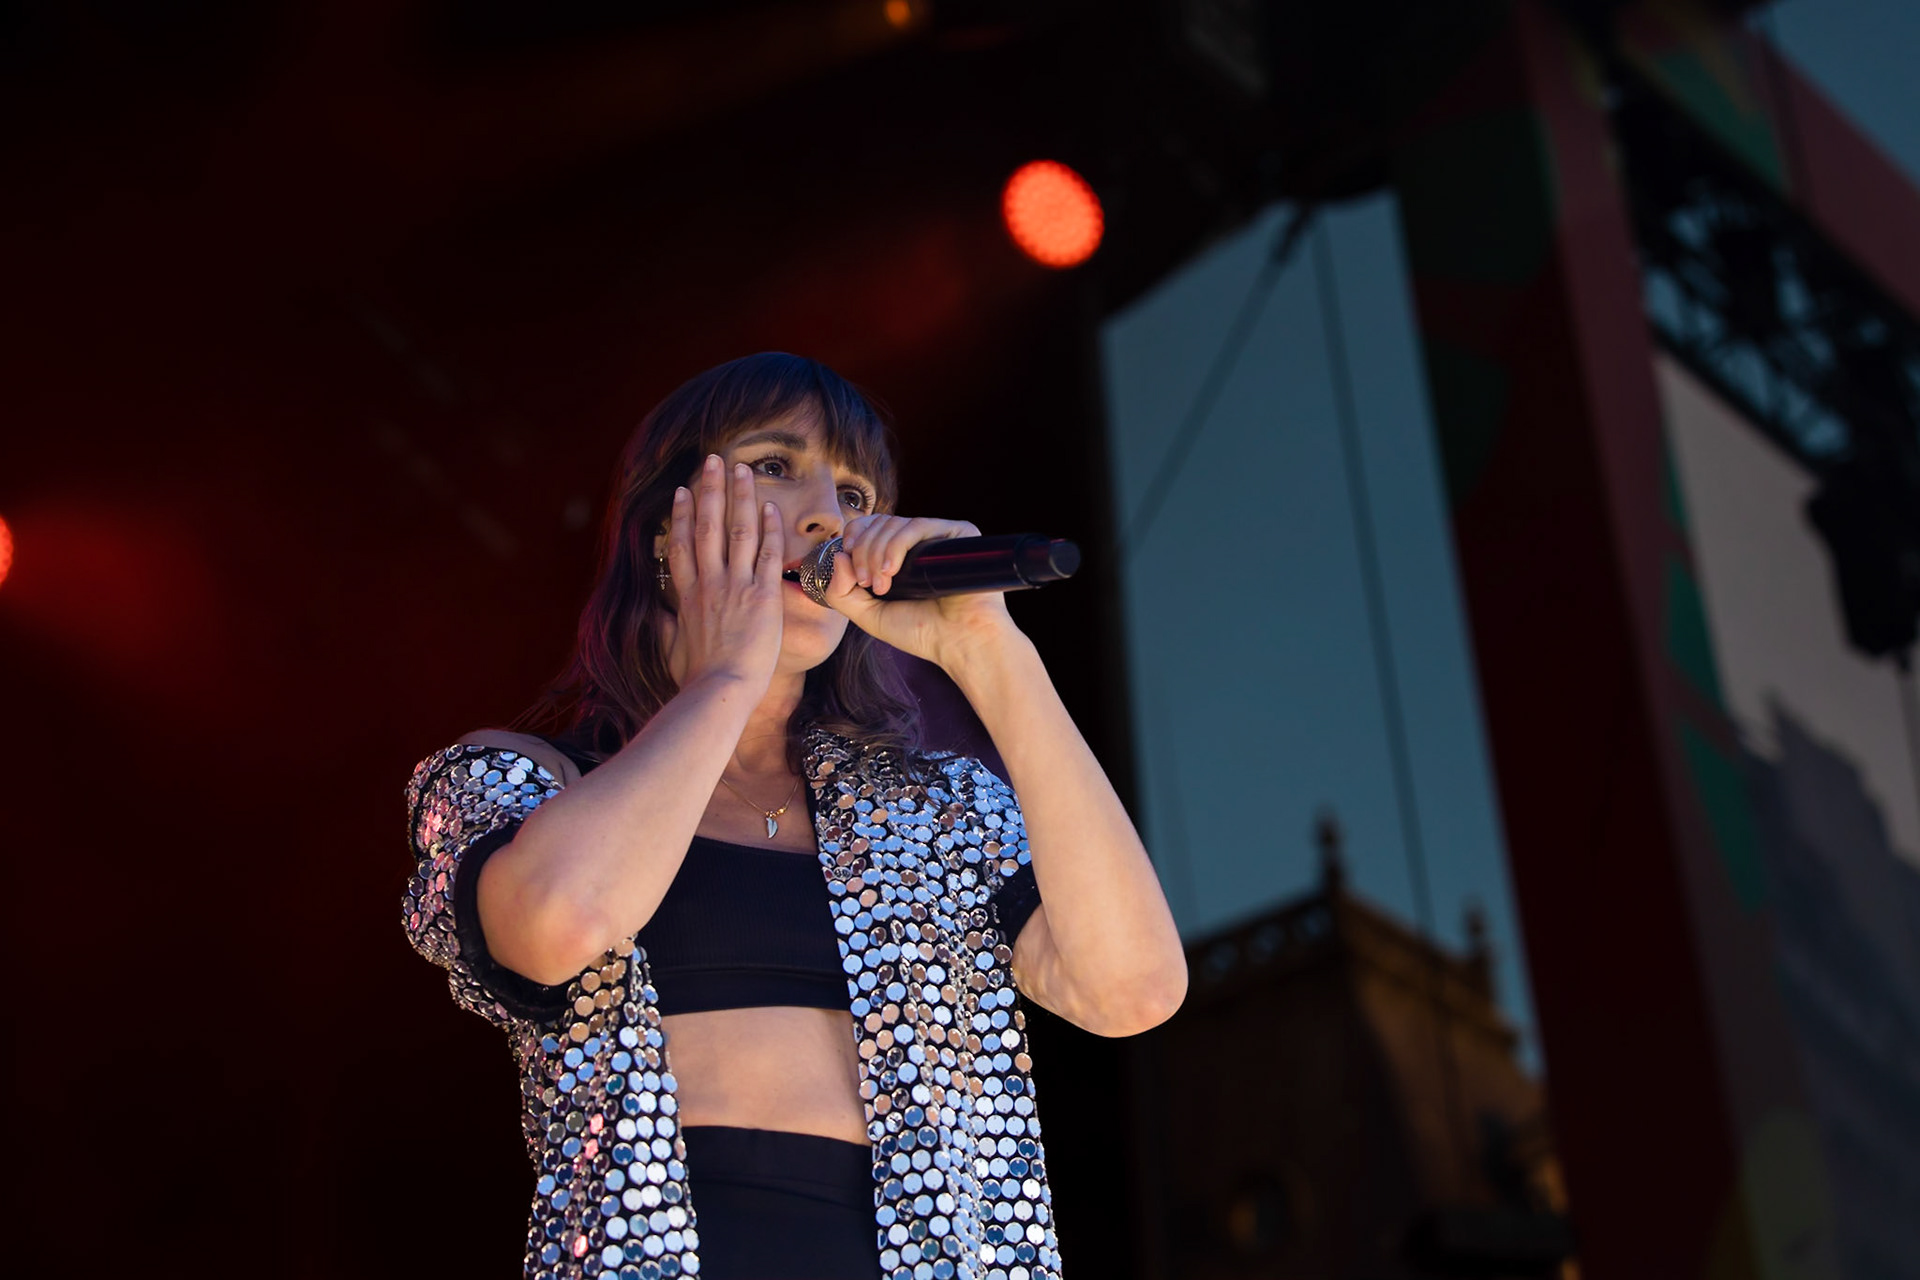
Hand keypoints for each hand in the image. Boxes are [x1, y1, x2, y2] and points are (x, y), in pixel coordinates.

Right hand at [658, 455, 785, 690]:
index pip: (681, 545)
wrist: (719, 691)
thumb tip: (661, 620)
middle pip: (706, 525)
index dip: (682, 516)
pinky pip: (768, 553)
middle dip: (710, 490)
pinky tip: (771, 506)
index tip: (684, 493)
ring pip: (737, 530)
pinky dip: (770, 528)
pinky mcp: (762, 595)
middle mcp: (709, 583)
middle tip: (714, 461)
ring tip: (743, 469)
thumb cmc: (696, 680)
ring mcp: (735, 586)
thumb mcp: (673, 651)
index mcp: (686, 596)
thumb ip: (667, 630)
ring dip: (740, 496)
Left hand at [824, 513, 1018, 668]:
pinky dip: (897, 545)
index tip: (848, 560)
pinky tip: (892, 571)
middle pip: (878, 524)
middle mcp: (919, 542)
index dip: (853, 536)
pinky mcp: (958, 534)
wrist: (958, 643)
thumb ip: (840, 593)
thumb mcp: (868, 616)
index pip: (870, 526)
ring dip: (877, 553)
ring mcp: (938, 536)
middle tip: (867, 584)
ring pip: (894, 524)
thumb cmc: (920, 632)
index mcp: (900, 554)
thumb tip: (837, 556)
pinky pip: (919, 525)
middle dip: (863, 552)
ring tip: (881, 586)